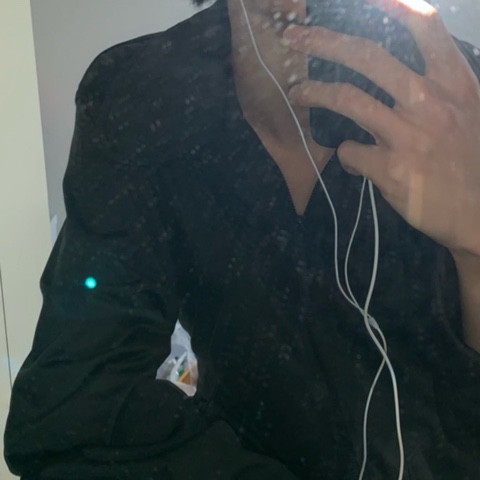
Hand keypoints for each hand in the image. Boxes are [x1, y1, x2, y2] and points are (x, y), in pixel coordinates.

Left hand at [283, 0, 479, 257]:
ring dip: (314, 92)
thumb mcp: (469, 116)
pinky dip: (344, 154)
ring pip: (347, 98)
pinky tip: (351, 160)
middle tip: (297, 37)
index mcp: (454, 84)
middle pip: (368, 56)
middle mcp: (429, 102)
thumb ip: (437, 95)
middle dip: (325, 42)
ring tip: (298, 92)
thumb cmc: (474, 163)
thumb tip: (396, 91)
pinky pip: (349, 152)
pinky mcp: (390, 168)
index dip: (394, 5)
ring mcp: (408, 134)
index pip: (425, 28)